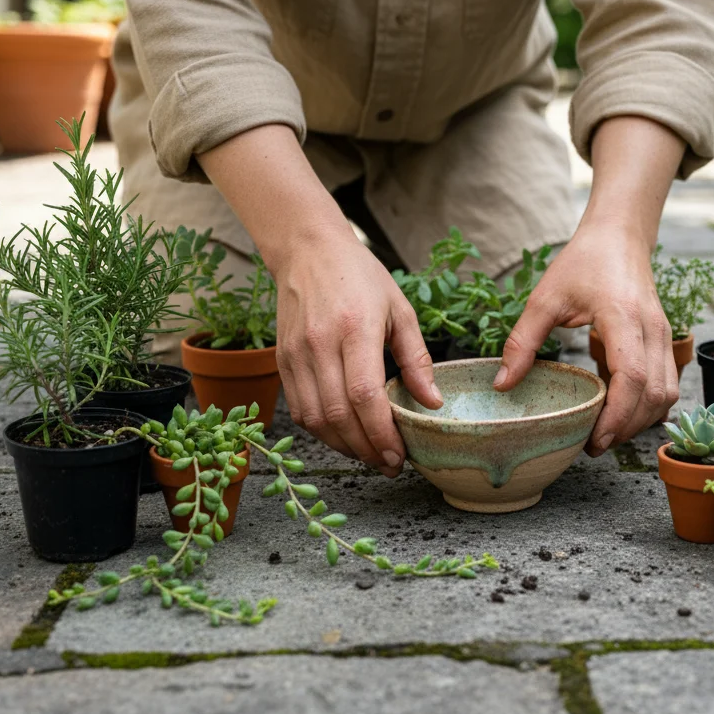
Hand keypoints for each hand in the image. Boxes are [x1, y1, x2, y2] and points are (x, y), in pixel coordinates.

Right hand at [196, 125, 442, 476]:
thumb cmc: (360, 277)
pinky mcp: (282, 361)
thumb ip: (417, 359)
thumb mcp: (400, 310)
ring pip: (315, 419)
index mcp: (355, 328)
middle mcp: (320, 344)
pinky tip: (344, 437)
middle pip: (338, 414)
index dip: (380, 432)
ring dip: (343, 446)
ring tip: (370, 454)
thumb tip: (432, 403)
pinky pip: (299, 409)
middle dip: (366, 448)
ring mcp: (296, 354)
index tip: (399, 454)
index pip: (363, 394)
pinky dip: (322, 432)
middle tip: (389, 463)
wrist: (307, 251)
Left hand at [493, 223, 675, 455]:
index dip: (617, 415)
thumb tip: (502, 384)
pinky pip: (665, 383)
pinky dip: (646, 405)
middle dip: (627, 428)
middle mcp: (652, 328)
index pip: (633, 376)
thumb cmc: (583, 262)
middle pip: (654, 394)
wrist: (619, 236)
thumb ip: (523, 341)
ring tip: (606, 433)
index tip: (595, 439)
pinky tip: (618, 412)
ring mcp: (663, 335)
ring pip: (666, 393)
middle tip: (594, 445)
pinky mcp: (663, 341)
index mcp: (623, 316)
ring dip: (640, 420)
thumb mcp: (544, 297)